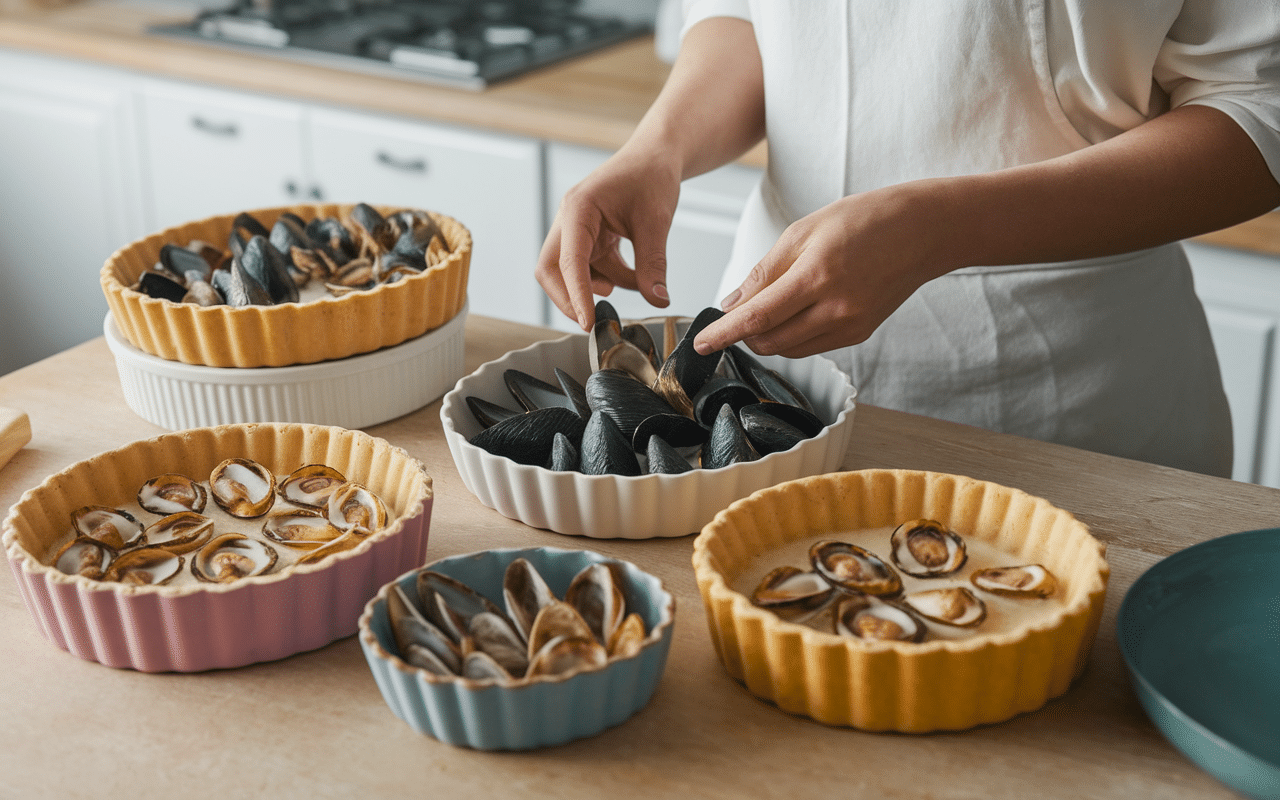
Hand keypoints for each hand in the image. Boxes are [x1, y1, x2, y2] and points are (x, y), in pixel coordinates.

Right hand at [535, 150, 681, 329]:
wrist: (656, 155)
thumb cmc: (652, 175)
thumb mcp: (656, 221)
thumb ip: (654, 263)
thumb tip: (657, 301)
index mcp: (578, 209)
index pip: (568, 262)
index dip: (576, 296)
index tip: (588, 323)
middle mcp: (569, 220)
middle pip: (550, 270)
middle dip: (569, 297)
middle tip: (593, 319)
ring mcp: (577, 229)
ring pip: (570, 272)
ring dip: (597, 287)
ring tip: (633, 283)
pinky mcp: (589, 236)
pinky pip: (591, 267)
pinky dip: (611, 278)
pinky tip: (634, 277)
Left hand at [694, 183, 953, 357]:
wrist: (924, 231)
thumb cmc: (864, 220)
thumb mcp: (804, 231)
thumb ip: (765, 272)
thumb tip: (732, 304)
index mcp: (817, 276)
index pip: (757, 317)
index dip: (724, 334)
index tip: (699, 344)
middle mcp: (835, 310)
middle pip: (769, 340)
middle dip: (743, 333)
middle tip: (735, 313)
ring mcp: (850, 327)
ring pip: (788, 348)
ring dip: (767, 336)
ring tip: (768, 307)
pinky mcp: (859, 335)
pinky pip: (811, 347)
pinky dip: (792, 336)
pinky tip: (796, 312)